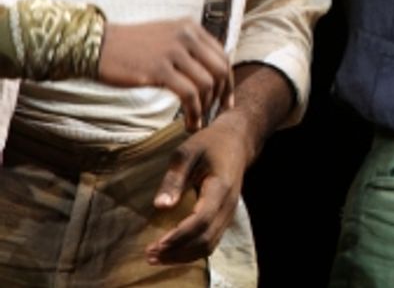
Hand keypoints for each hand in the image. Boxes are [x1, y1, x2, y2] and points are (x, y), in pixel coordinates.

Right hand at [98, 20, 233, 131]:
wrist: (95, 46)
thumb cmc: (129, 47)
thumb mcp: (165, 37)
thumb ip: (188, 49)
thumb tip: (209, 73)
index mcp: (191, 27)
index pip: (221, 56)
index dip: (227, 81)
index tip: (225, 101)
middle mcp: (187, 36)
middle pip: (220, 69)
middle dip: (221, 95)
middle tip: (214, 113)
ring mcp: (174, 51)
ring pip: (207, 83)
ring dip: (206, 107)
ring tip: (198, 121)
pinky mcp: (160, 69)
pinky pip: (189, 94)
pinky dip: (194, 112)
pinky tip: (189, 123)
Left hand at [146, 118, 251, 263]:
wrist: (237, 142)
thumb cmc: (209, 144)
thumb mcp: (187, 152)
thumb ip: (174, 178)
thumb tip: (161, 206)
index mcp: (220, 187)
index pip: (201, 220)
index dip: (179, 235)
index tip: (156, 244)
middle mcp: (228, 205)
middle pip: (205, 238)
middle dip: (177, 251)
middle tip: (149, 255)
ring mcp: (229, 213)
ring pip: (209, 245)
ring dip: (183, 255)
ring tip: (156, 258)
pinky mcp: (224, 217)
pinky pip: (210, 241)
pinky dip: (191, 251)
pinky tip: (172, 252)